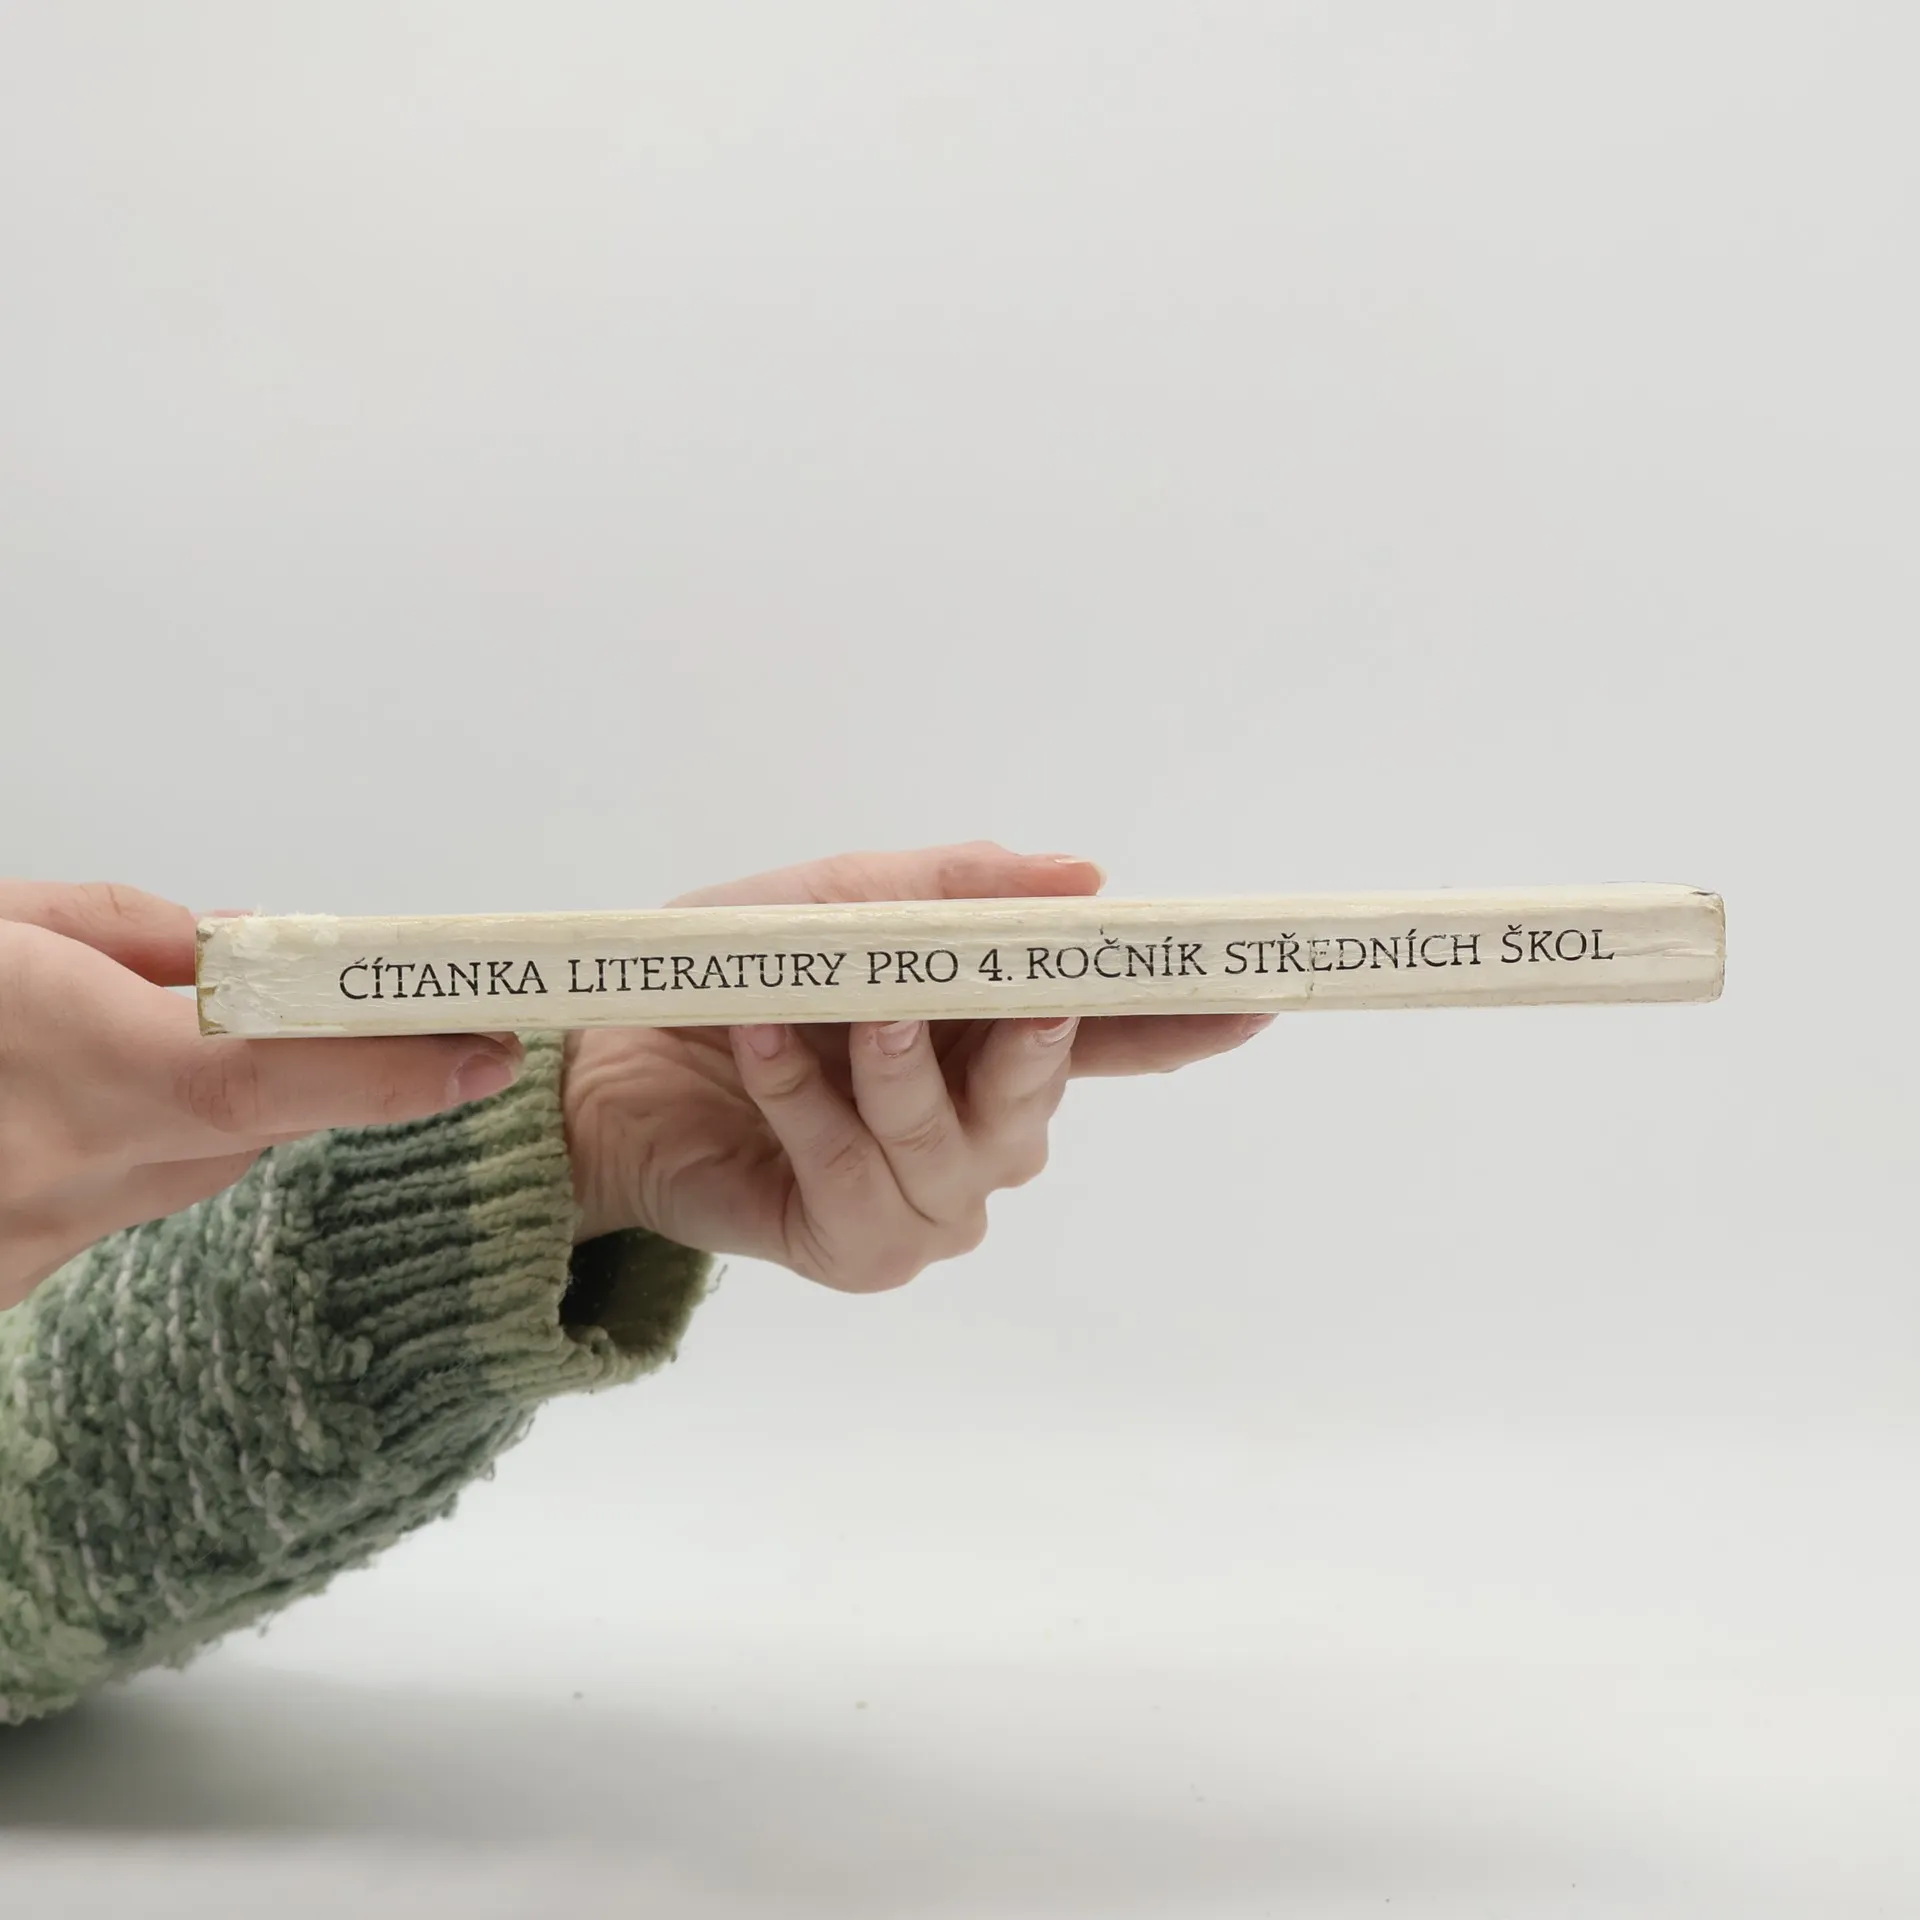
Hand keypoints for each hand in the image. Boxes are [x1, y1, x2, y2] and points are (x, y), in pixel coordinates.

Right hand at [0, 882, 526, 1307]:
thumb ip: (124, 934)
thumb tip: (239, 950)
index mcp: (64, 1063)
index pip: (262, 1080)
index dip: (385, 1073)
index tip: (482, 1055)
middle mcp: (56, 1176)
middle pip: (241, 1130)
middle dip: (278, 1069)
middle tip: (319, 1013)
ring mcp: (29, 1243)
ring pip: (178, 1174)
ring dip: (183, 1111)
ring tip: (105, 1046)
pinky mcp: (4, 1280)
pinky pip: (107, 1211)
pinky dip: (112, 1155)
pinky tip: (51, 1116)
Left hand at [563, 842, 1272, 1290]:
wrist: (609, 1062)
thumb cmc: (732, 977)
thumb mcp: (839, 902)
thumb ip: (953, 888)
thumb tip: (1082, 878)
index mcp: (990, 1044)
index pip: (1109, 1040)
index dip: (1181, 1023)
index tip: (1257, 996)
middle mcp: (977, 1132)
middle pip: (1044, 1097)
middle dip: (1036, 1044)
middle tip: (1031, 996)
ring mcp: (925, 1201)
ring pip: (954, 1146)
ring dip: (897, 1066)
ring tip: (846, 1006)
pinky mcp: (859, 1250)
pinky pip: (859, 1181)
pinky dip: (810, 1103)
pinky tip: (762, 1047)